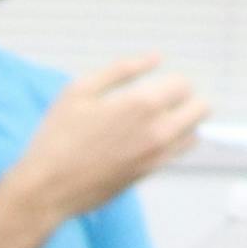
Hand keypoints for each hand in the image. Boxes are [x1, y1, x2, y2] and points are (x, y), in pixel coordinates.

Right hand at [9, 57, 205, 222]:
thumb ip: (121, 69)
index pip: (183, 84)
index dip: (168, 81)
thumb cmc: (56, 139)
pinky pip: (180, 152)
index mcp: (142, 104)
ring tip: (155, 122)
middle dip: (185, 100)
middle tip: (160, 102)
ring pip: (195, 131)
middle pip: (201, 107)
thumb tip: (154, 58)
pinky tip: (148, 140)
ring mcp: (158, 154)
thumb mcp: (79, 91)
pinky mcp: (151, 172)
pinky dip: (173, 142)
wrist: (46, 189)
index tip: (152, 86)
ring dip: (182, 122)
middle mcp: (158, 129)